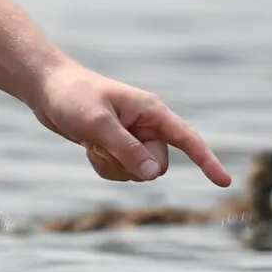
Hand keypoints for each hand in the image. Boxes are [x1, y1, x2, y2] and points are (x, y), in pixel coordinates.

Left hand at [37, 65, 229, 186]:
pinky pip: (121, 172)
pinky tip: (89, 147)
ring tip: (93, 141)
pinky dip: (104, 166)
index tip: (224, 182)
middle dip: (131, 164)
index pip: (187, 139)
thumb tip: (153, 175)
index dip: (207, 161)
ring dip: (113, 166)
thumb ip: (127, 149)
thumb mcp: (98, 124)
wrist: (47, 89)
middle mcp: (147, 125)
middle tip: (104, 144)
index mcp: (151, 111)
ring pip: (138, 173)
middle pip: (158, 165)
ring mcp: (133, 137)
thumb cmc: (73, 98)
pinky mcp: (118, 147)